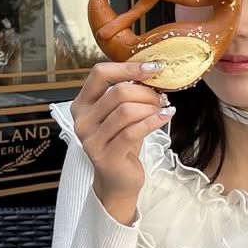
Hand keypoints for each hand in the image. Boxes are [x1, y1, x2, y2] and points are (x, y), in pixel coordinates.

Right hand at [70, 61, 172, 224]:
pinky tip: (165, 117)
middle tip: (162, 97)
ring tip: (163, 109)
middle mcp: (82, 121)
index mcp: (82, 104)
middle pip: (117, 92)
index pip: (100, 74)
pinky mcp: (106, 156)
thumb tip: (153, 71)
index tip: (153, 68)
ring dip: (151, 107)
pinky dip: (153, 121)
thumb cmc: (121, 142)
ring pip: (126, 111)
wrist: (118, 180)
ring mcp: (92, 140)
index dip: (128, 67)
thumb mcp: (120, 114)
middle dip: (146, 92)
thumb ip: (128, 94)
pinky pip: (133, 132)